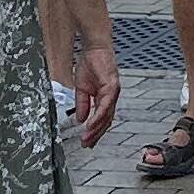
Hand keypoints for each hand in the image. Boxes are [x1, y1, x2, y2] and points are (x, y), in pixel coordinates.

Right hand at [65, 30, 119, 148]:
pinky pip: (105, 105)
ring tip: (87, 139)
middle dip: (96, 135)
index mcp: (104, 98)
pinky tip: (90, 124)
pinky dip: (98, 116)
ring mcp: (113, 93)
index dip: (95, 131)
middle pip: (106, 121)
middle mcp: (111, 97)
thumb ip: (82, 104)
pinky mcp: (112, 86)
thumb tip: (81, 120)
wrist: (94, 48)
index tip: (87, 142)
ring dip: (96, 129)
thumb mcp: (81, 88)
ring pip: (107, 116)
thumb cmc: (90, 64)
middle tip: (87, 145)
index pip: (101, 119)